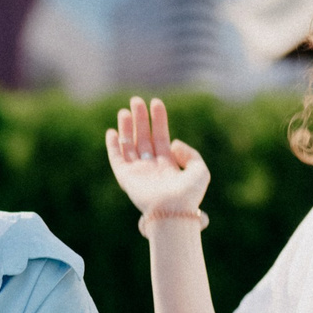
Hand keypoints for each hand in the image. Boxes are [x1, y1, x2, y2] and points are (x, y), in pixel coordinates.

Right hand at [105, 96, 211, 216]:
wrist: (173, 211)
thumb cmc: (188, 195)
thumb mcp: (199, 170)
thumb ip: (190, 154)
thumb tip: (173, 143)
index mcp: (168, 166)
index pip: (160, 137)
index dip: (158, 120)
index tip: (156, 102)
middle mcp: (151, 168)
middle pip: (143, 138)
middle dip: (140, 119)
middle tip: (136, 100)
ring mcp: (138, 173)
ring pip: (129, 145)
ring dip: (126, 128)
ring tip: (125, 110)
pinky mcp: (126, 178)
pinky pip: (117, 159)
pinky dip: (113, 146)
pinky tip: (112, 131)